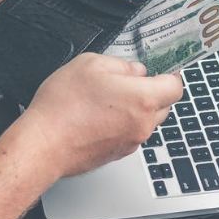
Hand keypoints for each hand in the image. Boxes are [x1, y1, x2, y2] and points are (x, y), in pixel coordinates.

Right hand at [18, 53, 184, 178]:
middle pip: (163, 105)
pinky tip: (96, 115)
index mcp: (143, 99)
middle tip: (126, 81)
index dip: (169, 75)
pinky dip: (120, 124)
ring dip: (134, 109)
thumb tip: (134, 71)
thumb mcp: (90, 64)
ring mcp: (131, 142)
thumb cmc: (64, 106)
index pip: (175, 87)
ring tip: (106, 98)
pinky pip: (128, 133)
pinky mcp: (116, 154)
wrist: (43, 145)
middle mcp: (142, 124)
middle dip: (151, 92)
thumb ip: (121, 64)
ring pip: (145, 121)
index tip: (161, 69)